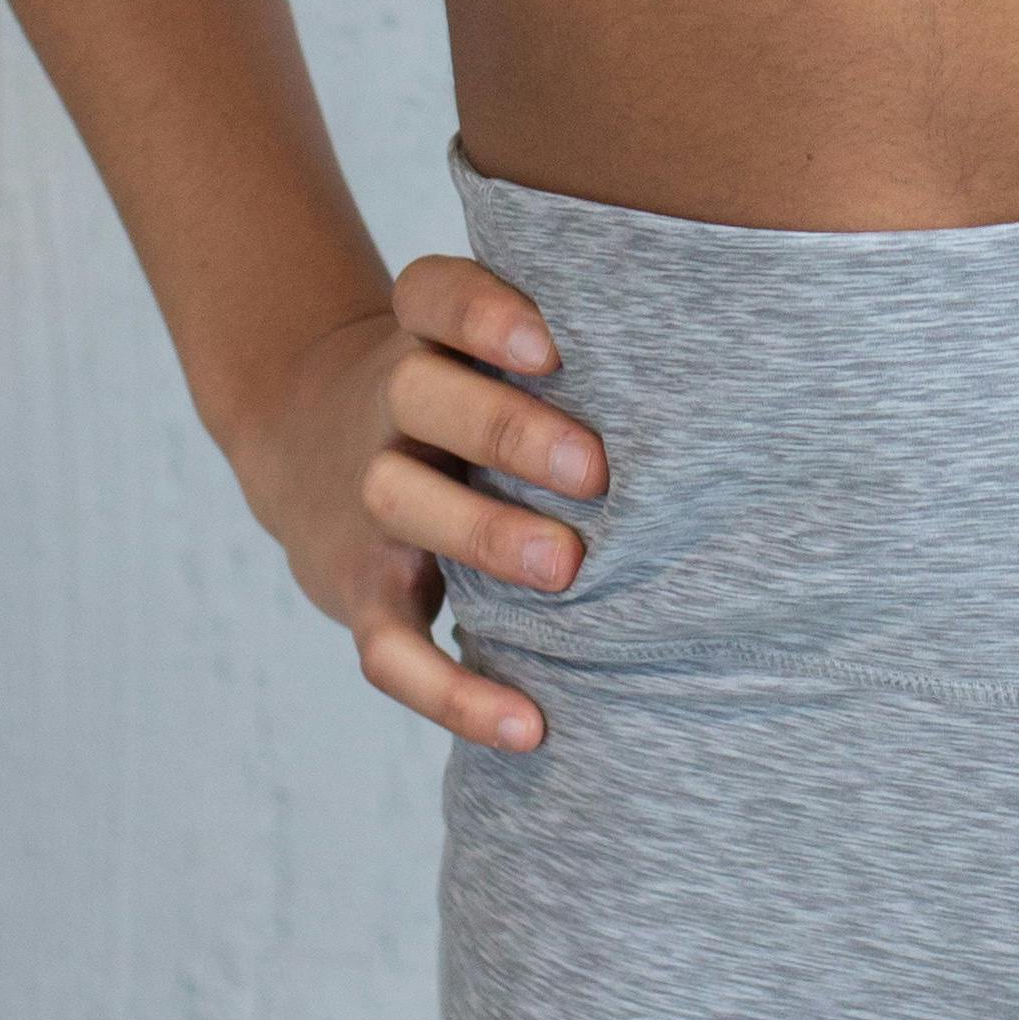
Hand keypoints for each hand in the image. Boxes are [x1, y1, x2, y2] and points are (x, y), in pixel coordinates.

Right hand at [218, 256, 605, 750]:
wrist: (299, 438)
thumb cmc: (450, 390)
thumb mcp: (469, 343)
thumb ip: (560, 345)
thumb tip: (719, 370)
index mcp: (420, 336)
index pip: (432, 295)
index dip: (482, 314)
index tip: (549, 342)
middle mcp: (384, 407)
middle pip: (420, 395)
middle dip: (506, 431)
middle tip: (596, 472)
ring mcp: (364, 498)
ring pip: (399, 502)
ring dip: (482, 535)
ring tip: (567, 571)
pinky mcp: (357, 590)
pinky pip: (391, 648)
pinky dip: (453, 693)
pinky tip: (528, 725)